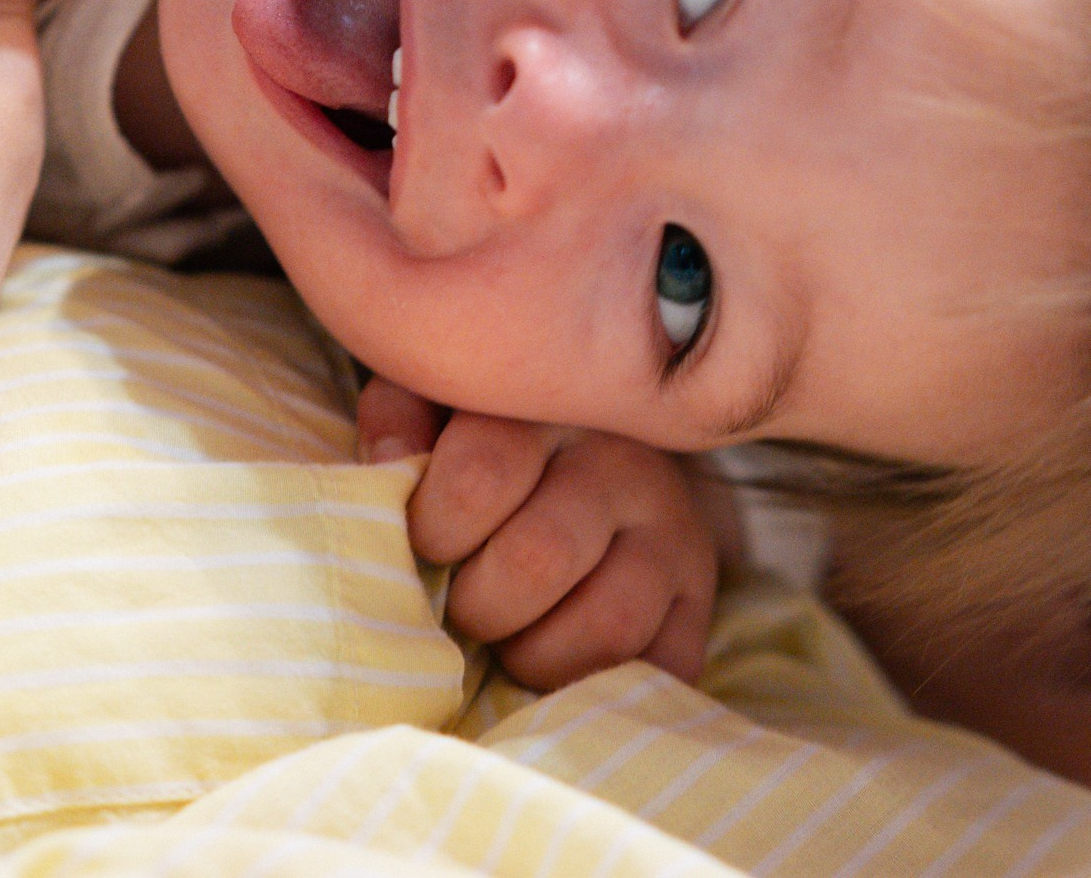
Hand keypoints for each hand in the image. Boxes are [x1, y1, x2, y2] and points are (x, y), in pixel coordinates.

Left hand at [358, 378, 725, 690]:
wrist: (597, 451)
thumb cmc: (489, 436)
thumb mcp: (436, 405)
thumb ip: (400, 419)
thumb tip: (390, 464)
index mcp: (546, 408)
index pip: (480, 474)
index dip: (433, 529)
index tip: (424, 541)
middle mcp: (622, 462)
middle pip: (540, 559)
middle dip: (479, 604)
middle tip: (463, 604)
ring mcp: (672, 529)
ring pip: (609, 623)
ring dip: (537, 655)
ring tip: (513, 642)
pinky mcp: (700, 593)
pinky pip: (664, 667)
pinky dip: (603, 686)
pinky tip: (565, 665)